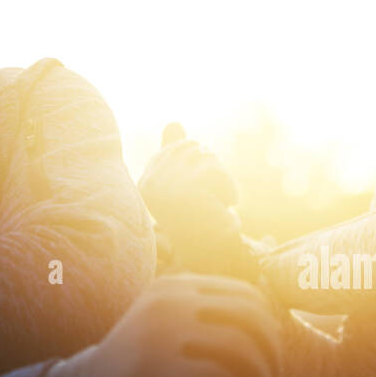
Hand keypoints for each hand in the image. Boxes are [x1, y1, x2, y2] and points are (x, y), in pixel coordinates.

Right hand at [35, 274, 282, 376]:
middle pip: (251, 319)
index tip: (270, 364)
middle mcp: (171, 298)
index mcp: (177, 285)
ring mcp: (162, 329)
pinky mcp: (157, 365)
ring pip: (241, 350)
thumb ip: (209, 322)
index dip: (270, 332)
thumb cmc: (141, 368)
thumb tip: (273, 334)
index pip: (247, 296)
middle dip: (271, 359)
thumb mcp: (173, 330)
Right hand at [139, 124, 258, 280]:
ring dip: (221, 181)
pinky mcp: (188, 189)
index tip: (200, 192)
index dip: (197, 164)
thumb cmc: (201, 222)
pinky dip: (229, 189)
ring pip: (209, 159)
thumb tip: (173, 120)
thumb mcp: (187, 184)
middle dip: (211, 170)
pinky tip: (222, 208)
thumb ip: (176, 153)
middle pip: (195, 148)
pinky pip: (219, 173)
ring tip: (215, 206)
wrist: (213, 256)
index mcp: (146, 182)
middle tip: (209, 202)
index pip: (176, 149)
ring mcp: (167, 186)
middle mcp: (150, 183)